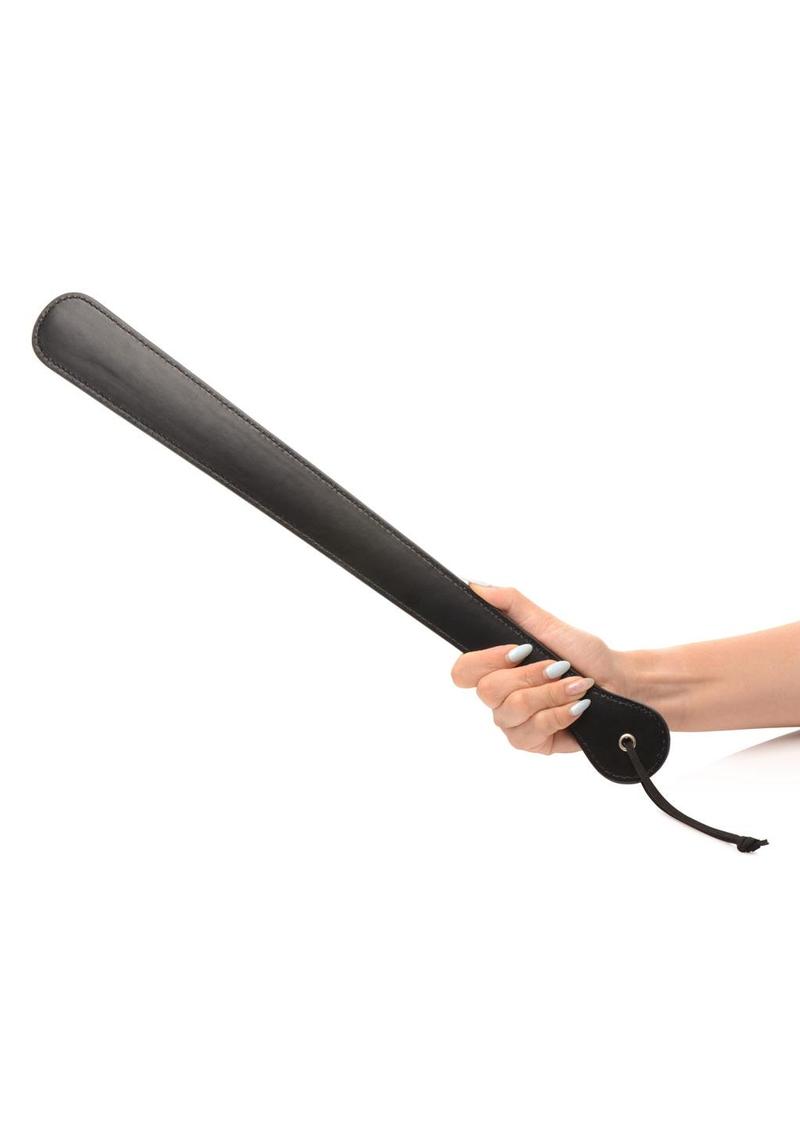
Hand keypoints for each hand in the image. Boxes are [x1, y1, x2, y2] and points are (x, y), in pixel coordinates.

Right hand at [451, 584, 626, 753]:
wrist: (617, 682)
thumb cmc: (582, 654)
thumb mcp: (547, 623)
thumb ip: (511, 603)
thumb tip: (476, 586)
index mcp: (495, 668)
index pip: (462, 672)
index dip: (485, 661)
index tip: (520, 650)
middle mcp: (497, 698)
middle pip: (488, 691)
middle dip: (531, 676)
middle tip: (558, 667)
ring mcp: (512, 723)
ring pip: (511, 711)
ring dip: (551, 694)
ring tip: (575, 686)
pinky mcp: (531, 743)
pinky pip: (532, 732)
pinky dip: (560, 714)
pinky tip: (577, 707)